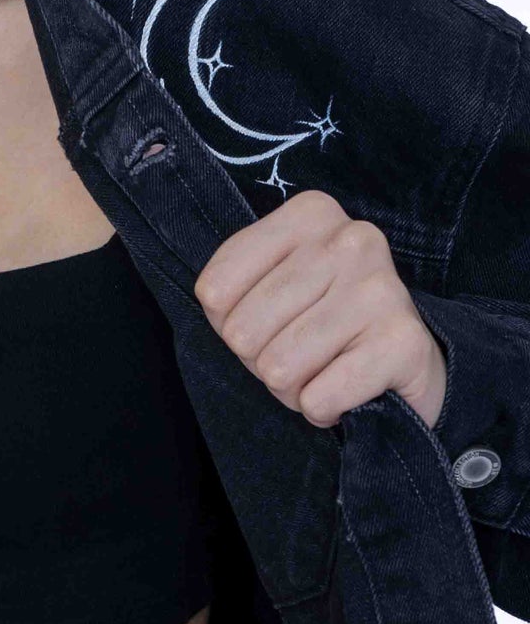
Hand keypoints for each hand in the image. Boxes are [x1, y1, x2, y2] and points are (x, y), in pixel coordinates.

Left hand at [193, 190, 447, 431]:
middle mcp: (350, 241)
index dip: (227, 324)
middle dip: (260, 361)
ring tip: (321, 373)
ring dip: (292, 390)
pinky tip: (346, 392)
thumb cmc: (323, 319)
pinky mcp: (404, 342)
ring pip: (278, 368)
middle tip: (297, 356)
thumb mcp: (273, 282)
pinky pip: (318, 399)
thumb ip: (233, 288)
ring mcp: (381, 289)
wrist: (409, 359)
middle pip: (243, 331)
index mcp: (311, 214)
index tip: (266, 323)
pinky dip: (322, 410)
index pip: (214, 288)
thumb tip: (226, 322)